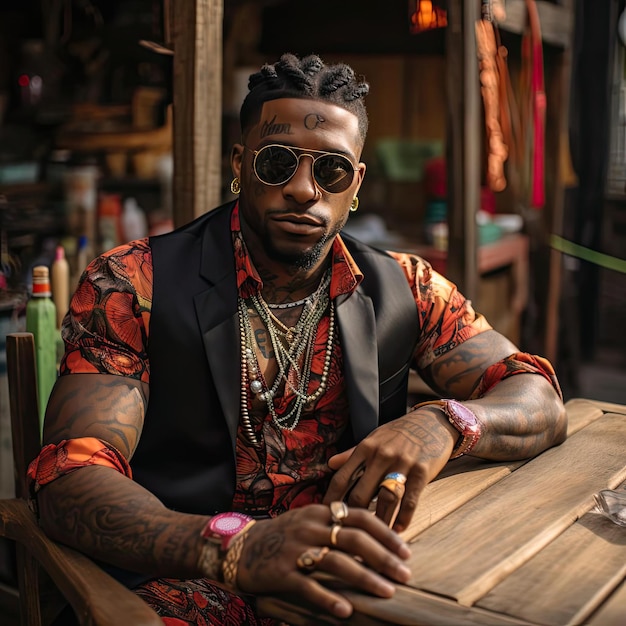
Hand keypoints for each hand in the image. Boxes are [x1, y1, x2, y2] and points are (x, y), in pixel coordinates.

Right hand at [236, 503, 410, 618]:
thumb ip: (336, 523)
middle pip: (353, 538)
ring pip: (336, 562)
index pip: (359, 516)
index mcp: (320, 512)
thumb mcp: (309, 521)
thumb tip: (375, 531)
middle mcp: (310, 527)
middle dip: (383, 557)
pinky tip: (346, 610)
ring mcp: (295, 549)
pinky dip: (328, 599)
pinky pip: (308, 587)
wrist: (240, 547)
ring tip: (386, 592)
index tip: (406, 550)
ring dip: (365, 577)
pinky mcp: (281, 572)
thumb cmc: (283, 536)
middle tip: (405, 574)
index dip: (385, 533)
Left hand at [323, 408, 457, 530]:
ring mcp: (402, 463)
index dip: (332, 499)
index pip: (342, 478)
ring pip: (386, 500)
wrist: (432, 422)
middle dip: (353, 515)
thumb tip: (330, 464)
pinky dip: (403, 517)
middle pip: (361, 493)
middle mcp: (381, 455)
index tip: (327, 515)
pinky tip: (398, 529)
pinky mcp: (422, 471)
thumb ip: (352, 453)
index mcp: (366, 447)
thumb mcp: (374, 438)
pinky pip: (410, 500)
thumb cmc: (399, 433)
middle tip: (350, 532)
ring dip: (380, 521)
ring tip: (374, 536)